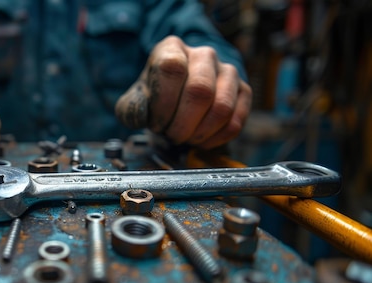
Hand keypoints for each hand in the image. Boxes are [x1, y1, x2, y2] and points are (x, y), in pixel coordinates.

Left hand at [115, 36, 251, 148]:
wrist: (178, 93)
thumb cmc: (156, 96)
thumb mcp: (136, 100)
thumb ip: (131, 109)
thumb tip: (141, 116)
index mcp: (172, 48)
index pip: (172, 69)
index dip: (163, 103)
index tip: (156, 123)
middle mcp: (203, 54)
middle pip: (200, 91)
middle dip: (182, 124)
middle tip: (171, 136)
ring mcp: (227, 71)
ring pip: (221, 108)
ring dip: (200, 133)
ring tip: (186, 138)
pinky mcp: (243, 91)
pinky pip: (236, 121)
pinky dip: (216, 139)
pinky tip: (201, 141)